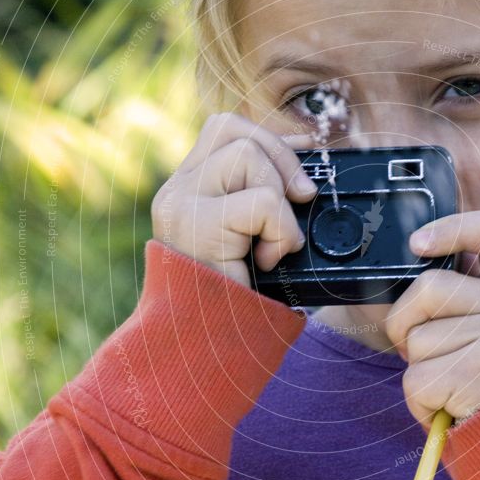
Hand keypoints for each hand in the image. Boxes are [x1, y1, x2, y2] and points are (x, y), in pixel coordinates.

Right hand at [151, 113, 317, 286]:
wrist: (211, 349)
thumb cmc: (240, 296)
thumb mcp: (257, 233)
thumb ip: (266, 188)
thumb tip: (303, 143)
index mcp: (188, 189)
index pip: (225, 129)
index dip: (269, 138)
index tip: (301, 159)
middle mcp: (176, 192)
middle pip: (234, 130)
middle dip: (282, 161)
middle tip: (299, 202)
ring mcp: (179, 206)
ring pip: (247, 157)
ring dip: (279, 203)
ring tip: (273, 245)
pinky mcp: (193, 226)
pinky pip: (261, 201)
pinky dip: (280, 229)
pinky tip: (268, 259)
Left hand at [385, 208, 479, 424]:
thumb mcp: (479, 323)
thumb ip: (456, 292)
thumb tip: (411, 257)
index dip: (455, 227)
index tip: (417, 244)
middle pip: (428, 287)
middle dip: (405, 324)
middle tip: (427, 350)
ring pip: (417, 340)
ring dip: (417, 368)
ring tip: (451, 382)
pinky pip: (418, 380)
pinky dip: (419, 400)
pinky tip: (450, 404)